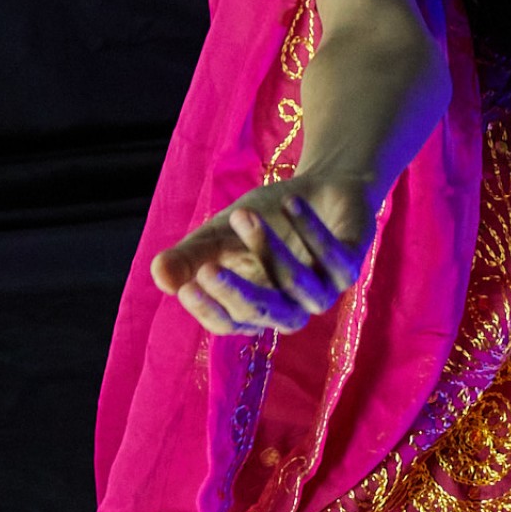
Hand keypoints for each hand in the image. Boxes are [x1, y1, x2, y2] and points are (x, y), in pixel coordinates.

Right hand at [149, 174, 376, 335]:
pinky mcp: (352, 265)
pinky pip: (333, 258)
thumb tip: (158, 276)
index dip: (209, 310)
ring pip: (299, 287)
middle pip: (268, 315)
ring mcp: (325, 289)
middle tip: (207, 269)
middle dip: (237, 294)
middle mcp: (293, 306)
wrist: (320, 188)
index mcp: (258, 306)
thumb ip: (191, 257)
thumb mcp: (220, 233)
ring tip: (242, 213)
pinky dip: (311, 230)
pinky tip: (290, 202)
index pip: (232, 323)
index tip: (185, 285)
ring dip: (268, 250)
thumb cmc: (266, 217)